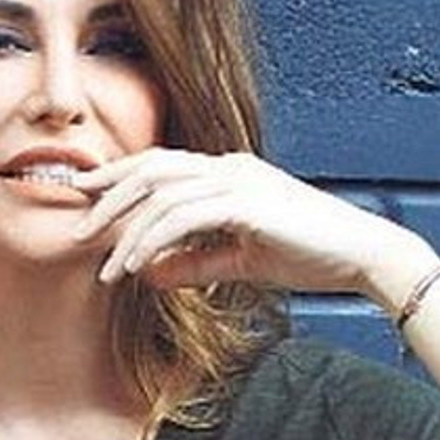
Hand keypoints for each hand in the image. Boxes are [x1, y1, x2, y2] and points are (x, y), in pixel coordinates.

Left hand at [70, 148, 439, 311]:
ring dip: (125, 229)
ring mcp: (238, 180)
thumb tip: (149, 274)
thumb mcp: (240, 261)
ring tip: (104, 264)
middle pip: (150, 169)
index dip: (119, 177)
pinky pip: (182, 218)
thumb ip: (194, 263)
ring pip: (160, 192)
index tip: (85, 196)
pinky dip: (151, 241)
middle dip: (108, 195)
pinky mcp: (246, 203)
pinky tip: (135, 266)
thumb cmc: (310, 255)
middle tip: (77, 227)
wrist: (362, 256)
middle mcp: (229, 167)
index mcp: (228, 172)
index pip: (160, 165)